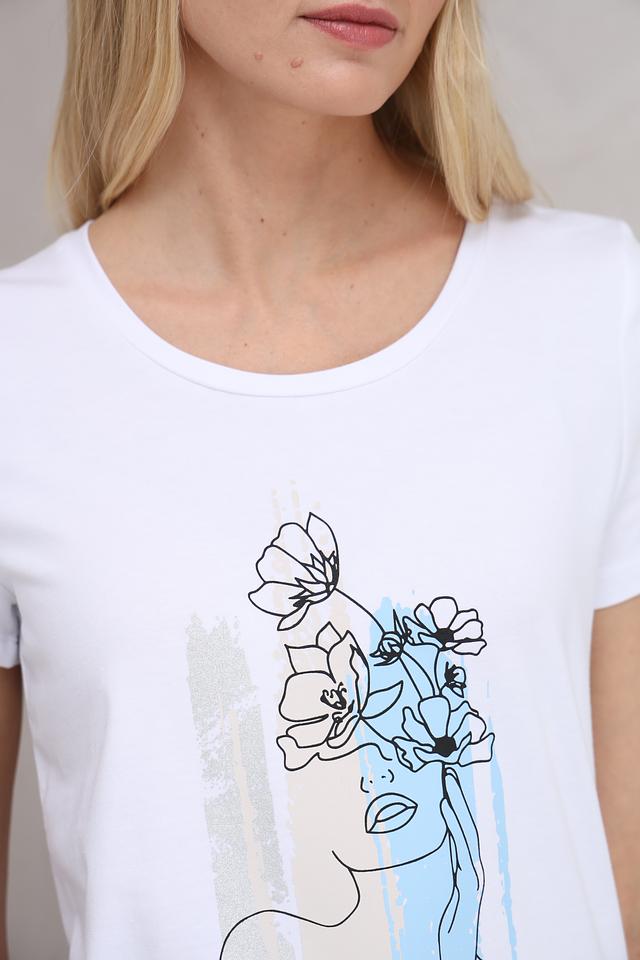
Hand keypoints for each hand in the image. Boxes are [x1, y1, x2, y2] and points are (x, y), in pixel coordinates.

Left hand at [438, 767, 484, 959]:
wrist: (460, 949)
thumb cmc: (455, 923)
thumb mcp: (452, 886)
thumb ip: (454, 863)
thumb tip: (450, 841)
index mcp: (468, 865)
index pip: (462, 828)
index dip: (457, 803)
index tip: (448, 779)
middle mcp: (474, 866)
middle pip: (466, 824)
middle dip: (458, 796)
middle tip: (448, 769)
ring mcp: (474, 874)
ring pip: (466, 832)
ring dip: (457, 805)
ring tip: (447, 782)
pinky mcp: (469, 883)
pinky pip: (462, 848)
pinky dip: (456, 827)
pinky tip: (446, 809)